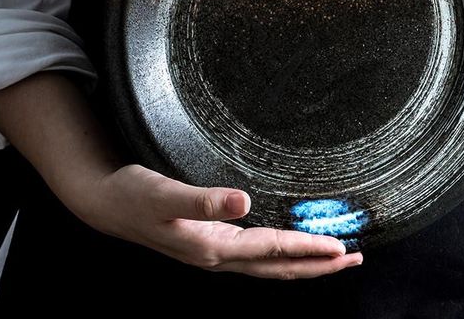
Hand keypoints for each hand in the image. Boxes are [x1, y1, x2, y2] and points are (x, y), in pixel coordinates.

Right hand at [88, 164, 361, 278]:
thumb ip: (203, 199)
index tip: (341, 249)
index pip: (271, 250)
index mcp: (212, 247)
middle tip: (355, 259)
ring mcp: (215, 252)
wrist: (108, 204)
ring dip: (304, 262)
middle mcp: (218, 256)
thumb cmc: (135, 197)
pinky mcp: (212, 242)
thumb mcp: (165, 196)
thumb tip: (243, 202)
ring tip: (334, 257)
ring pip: (270, 264)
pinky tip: (289, 246)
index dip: (307, 249)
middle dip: (318, 266)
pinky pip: (257, 255)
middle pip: (278, 267)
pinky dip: (282, 253)